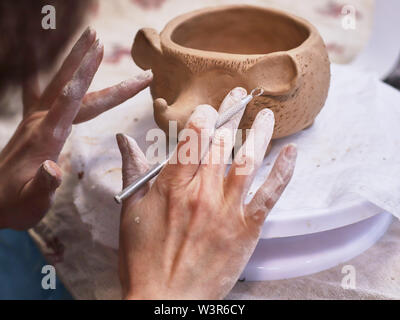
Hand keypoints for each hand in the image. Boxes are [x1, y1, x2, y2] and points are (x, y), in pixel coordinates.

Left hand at [0, 27, 152, 229]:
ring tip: (88, 42)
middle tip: (100, 39)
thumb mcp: (32, 202)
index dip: (86, 75)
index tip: (99, 52)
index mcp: (46, 137)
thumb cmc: (15, 204)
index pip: (70, 101)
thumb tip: (53, 169)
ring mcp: (34, 120)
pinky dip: (51, 75)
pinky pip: (43, 93)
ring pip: (59, 85)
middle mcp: (40, 122)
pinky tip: (55, 64)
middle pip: (70, 88)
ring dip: (74, 62)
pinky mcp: (32, 124)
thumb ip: (44, 186)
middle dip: (87, 64)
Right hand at [117, 87, 296, 299]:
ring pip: (248, 160)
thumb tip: (125, 140)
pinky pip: (270, 194)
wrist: (165, 299)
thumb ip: (133, 171)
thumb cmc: (144, 258)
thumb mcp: (131, 212)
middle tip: (239, 96)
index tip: (208, 108)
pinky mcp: (246, 228)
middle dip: (230, 113)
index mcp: (172, 186)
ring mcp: (227, 209)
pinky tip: (292, 152)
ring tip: (267, 115)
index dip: (203, 116)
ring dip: (259, 133)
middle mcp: (202, 192)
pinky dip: (284, 171)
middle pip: (220, 142)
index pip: (192, 137)